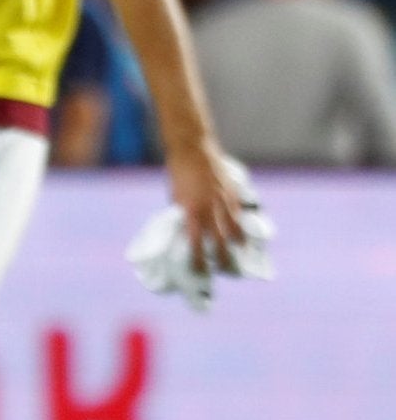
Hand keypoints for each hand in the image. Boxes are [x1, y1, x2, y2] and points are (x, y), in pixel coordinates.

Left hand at [166, 140, 246, 274]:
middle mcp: (211, 209)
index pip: (196, 243)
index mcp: (192, 211)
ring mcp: (225, 201)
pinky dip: (241, 225)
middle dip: (223, 259)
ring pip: (236, 230)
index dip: (198, 260)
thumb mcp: (176, 197)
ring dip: (238, 244)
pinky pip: (240, 214)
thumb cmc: (179, 173)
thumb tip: (188, 229)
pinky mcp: (233, 193)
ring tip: (239, 254)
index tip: (199, 271)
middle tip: (224, 270)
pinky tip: (243, 233)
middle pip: (220, 242)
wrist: (192, 148)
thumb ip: (184, 213)